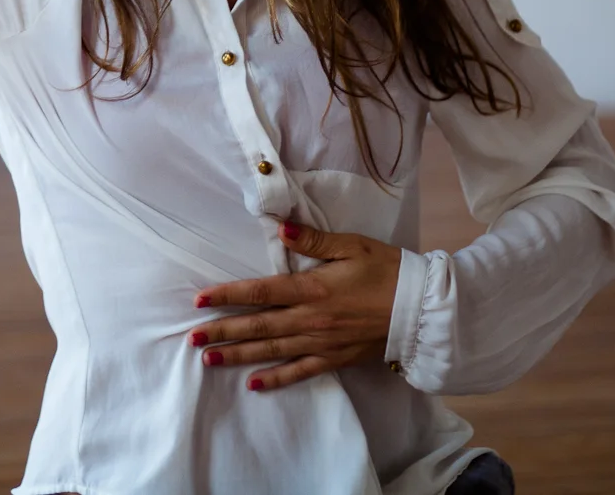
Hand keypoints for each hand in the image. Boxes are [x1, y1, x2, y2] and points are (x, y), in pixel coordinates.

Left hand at [189, 219, 403, 391]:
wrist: (421, 309)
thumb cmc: (387, 270)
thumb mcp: (353, 245)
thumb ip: (315, 239)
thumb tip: (281, 229)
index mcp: (313, 288)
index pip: (261, 292)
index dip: (228, 295)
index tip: (200, 299)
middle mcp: (311, 319)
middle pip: (258, 325)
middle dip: (223, 331)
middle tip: (192, 337)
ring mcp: (321, 343)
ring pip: (272, 350)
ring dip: (238, 355)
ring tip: (209, 359)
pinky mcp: (334, 359)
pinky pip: (299, 372)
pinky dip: (276, 379)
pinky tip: (253, 384)